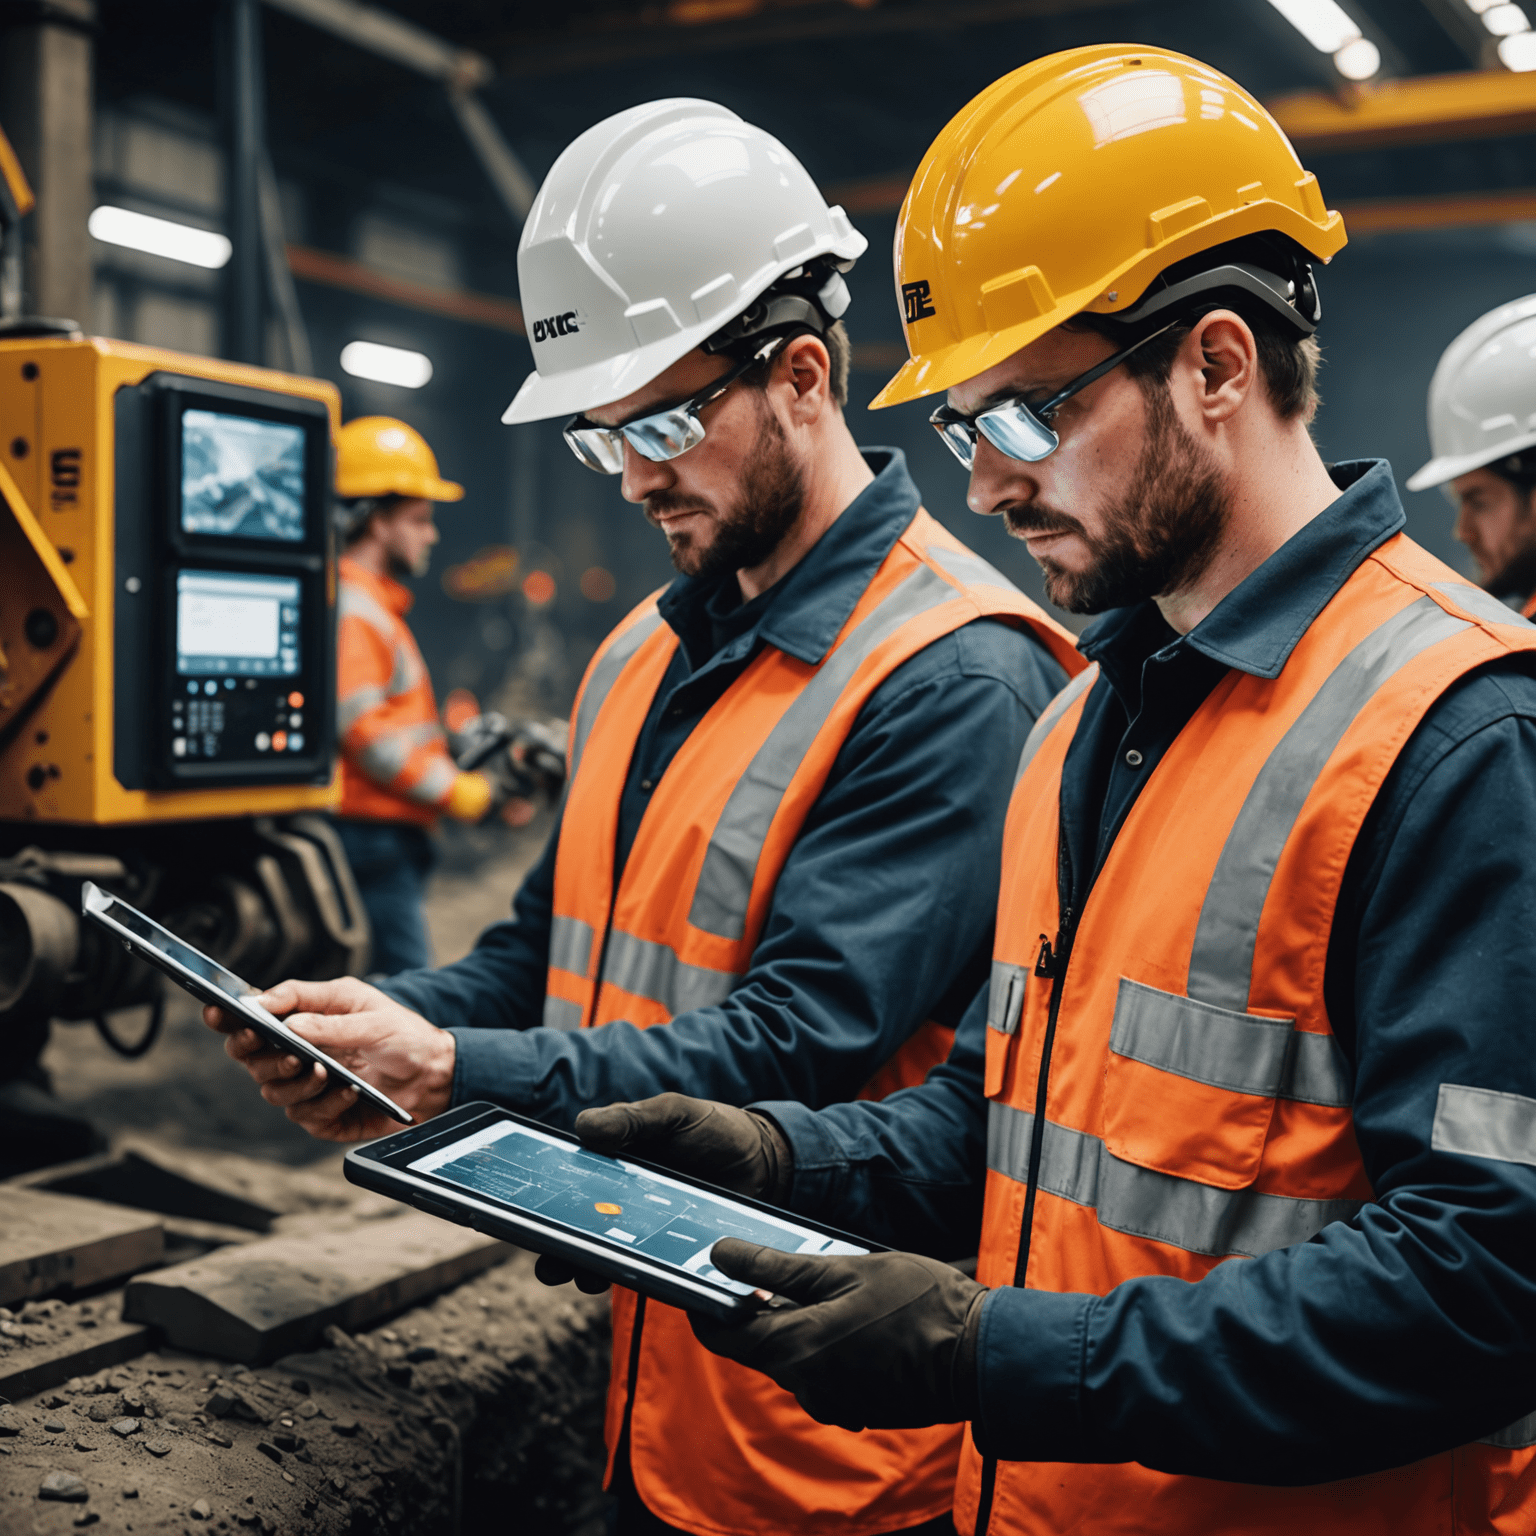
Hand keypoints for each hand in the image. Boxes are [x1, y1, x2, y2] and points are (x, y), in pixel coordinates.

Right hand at [200, 976, 454, 1141]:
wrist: (433, 1074)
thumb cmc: (402, 1034)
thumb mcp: (372, 1014)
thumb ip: (329, 1018)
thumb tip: (286, 1020)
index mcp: (303, 1019)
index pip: (252, 1018)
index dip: (228, 1016)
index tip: (218, 1013)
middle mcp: (297, 1053)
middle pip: (251, 1058)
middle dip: (259, 1055)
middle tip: (287, 1052)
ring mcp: (308, 1086)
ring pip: (273, 1091)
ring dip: (297, 1082)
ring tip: (327, 1071)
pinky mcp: (323, 1116)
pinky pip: (307, 1117)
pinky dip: (327, 1105)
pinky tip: (350, 1093)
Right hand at [531, 1095, 791, 1295]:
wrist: (766, 1159)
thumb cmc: (713, 1128)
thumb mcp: (674, 1113)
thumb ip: (633, 1118)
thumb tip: (583, 1127)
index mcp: (613, 1166)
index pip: (567, 1185)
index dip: (541, 1200)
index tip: (519, 1213)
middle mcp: (622, 1203)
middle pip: (578, 1229)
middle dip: (557, 1248)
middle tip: (547, 1261)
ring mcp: (646, 1232)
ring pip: (607, 1256)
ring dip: (588, 1268)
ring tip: (581, 1275)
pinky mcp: (673, 1254)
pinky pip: (647, 1271)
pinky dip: (635, 1278)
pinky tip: (630, 1280)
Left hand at [690, 1241, 985, 1431]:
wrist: (982, 1354)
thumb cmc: (920, 1303)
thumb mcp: (845, 1269)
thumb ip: (776, 1266)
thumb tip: (720, 1254)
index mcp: (796, 1350)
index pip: (722, 1334)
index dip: (705, 1304)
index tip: (700, 1277)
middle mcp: (807, 1386)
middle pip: (758, 1346)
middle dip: (758, 1308)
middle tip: (770, 1267)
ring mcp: (833, 1402)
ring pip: (793, 1357)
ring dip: (797, 1324)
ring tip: (827, 1285)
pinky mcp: (857, 1407)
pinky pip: (823, 1372)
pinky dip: (824, 1344)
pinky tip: (853, 1316)